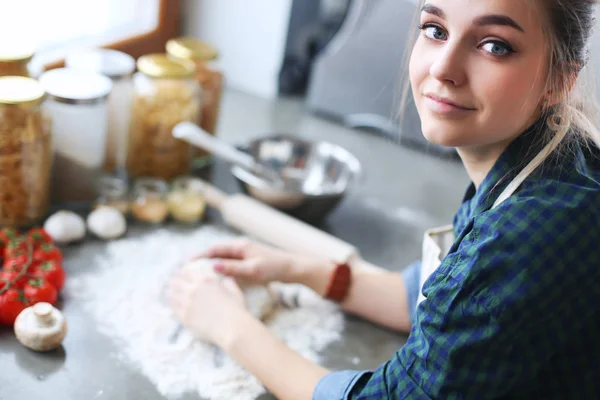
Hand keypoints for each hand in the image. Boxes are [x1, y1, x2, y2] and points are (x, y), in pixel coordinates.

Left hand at [166, 269, 249, 345]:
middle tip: (173, 283)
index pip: (186, 273)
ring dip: (170, 292)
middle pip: (175, 282)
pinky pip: (173, 309)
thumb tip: (227, 279)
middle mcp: (192, 290)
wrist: (232, 329)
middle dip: (173, 282)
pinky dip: (172, 306)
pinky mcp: (184, 318)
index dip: (182, 273)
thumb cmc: (236, 309)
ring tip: (170, 293)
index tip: (181, 274)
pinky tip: (173, 305)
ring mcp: (186, 304)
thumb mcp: (234, 291)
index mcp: (204, 281)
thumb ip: (228, 283)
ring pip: (171, 295)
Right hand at [197, 238, 311, 283]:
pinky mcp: (249, 263)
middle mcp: (241, 248)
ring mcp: (245, 256)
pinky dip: (221, 272)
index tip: (187, 264)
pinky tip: (216, 282)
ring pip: (223, 261)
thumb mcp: (253, 269)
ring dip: (211, 267)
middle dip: (202, 262)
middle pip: (217, 254)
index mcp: (240, 246)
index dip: (200, 256)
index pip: (215, 249)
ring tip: (198, 278)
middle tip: (188, 272)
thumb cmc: (274, 268)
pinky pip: (230, 266)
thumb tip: (213, 267)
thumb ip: (233, 268)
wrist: (293, 269)